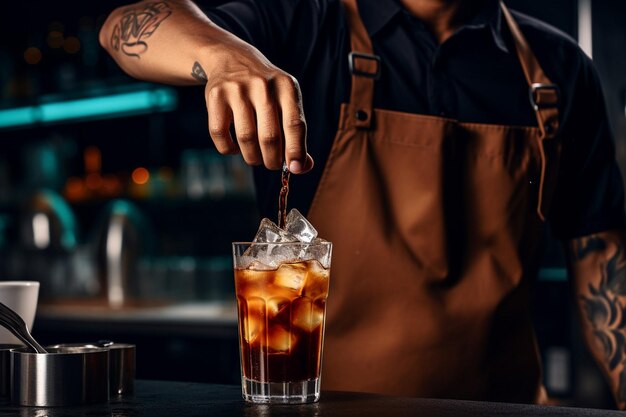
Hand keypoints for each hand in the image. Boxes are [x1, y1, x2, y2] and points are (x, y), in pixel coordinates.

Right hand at [202, 43, 313, 173]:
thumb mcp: (286, 102)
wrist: (233, 59)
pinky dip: (229, 149)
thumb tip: (302, 167)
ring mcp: (237, 89)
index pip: (295, 124)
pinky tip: (235, 148)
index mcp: (287, 87)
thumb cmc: (267, 91)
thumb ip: (296, 134)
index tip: (295, 169)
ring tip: (255, 158)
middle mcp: (263, 85)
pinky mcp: (215, 95)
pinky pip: (220, 134)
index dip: (295, 150)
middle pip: (269, 137)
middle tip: (272, 164)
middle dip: (272, 160)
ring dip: (252, 157)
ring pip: (246, 139)